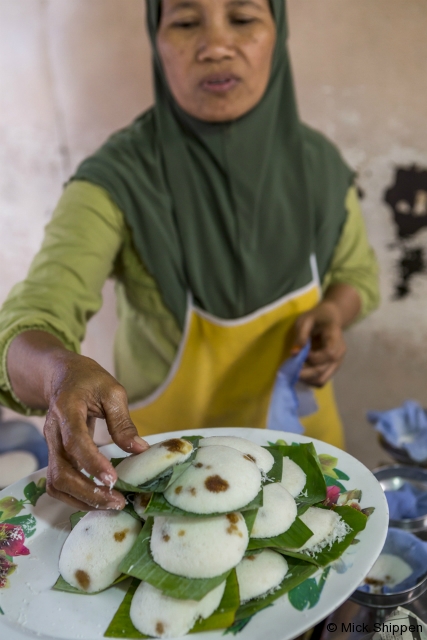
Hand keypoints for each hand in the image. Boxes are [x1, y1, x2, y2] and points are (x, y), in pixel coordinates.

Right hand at [42, 350, 148, 509]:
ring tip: (110, 504)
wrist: (63, 377)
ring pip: (56, 483)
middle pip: (61, 471)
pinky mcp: (55, 456)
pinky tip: (97, 498)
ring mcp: (50, 446)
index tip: (113, 479)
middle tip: (117, 500)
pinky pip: (58, 484)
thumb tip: (140, 450)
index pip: (75, 441)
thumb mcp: (112, 391)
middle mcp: (53, 432)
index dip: (92, 463)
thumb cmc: (89, 381)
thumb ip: (123, 422)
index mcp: (67, 410)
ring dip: (81, 500)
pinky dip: (75, 497)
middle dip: (87, 492)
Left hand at [292, 301, 345, 386]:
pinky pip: (322, 379)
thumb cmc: (317, 317)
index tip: (299, 353)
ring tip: (296, 371)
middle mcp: (339, 353)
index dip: (313, 358)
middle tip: (291, 368)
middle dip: (306, 372)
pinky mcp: (332, 367)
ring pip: (323, 379)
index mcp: (335, 338)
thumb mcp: (305, 319)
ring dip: (307, 379)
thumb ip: (301, 335)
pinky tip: (302, 371)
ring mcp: (337, 362)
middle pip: (324, 369)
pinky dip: (310, 380)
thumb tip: (295, 352)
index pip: (328, 354)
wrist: (331, 318)